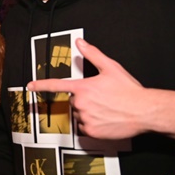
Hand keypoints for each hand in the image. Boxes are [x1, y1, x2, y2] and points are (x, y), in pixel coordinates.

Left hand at [27, 39, 147, 139]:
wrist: (145, 111)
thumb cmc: (129, 90)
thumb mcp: (111, 68)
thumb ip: (93, 54)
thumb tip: (80, 42)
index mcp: (83, 87)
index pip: (57, 85)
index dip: (41, 85)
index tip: (30, 86)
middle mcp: (81, 103)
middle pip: (74, 101)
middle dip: (84, 100)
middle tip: (102, 98)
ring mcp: (85, 118)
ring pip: (79, 115)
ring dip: (88, 112)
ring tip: (106, 109)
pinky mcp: (91, 132)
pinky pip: (85, 128)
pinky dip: (93, 125)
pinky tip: (106, 119)